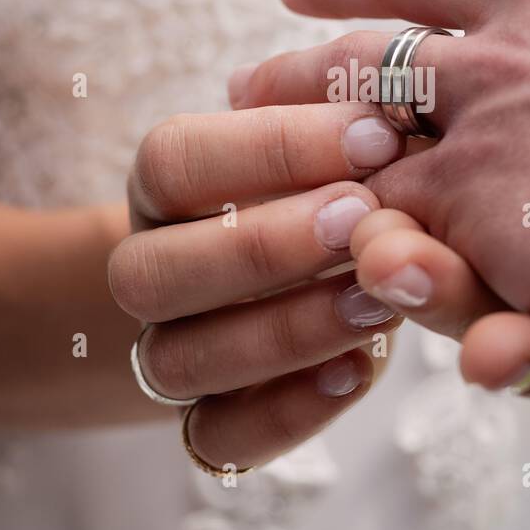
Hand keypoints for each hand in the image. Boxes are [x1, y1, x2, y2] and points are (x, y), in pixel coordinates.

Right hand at [108, 104, 406, 470]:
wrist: (316, 277)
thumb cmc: (339, 189)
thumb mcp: (343, 148)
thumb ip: (348, 126)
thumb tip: (369, 88)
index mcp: (168, 190)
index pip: (171, 161)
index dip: (269, 148)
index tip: (376, 134)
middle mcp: (153, 271)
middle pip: (151, 271)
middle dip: (261, 247)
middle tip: (360, 222)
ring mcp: (174, 353)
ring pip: (179, 362)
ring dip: (283, 330)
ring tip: (378, 300)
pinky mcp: (214, 424)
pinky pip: (219, 441)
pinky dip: (286, 412)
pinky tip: (356, 372)